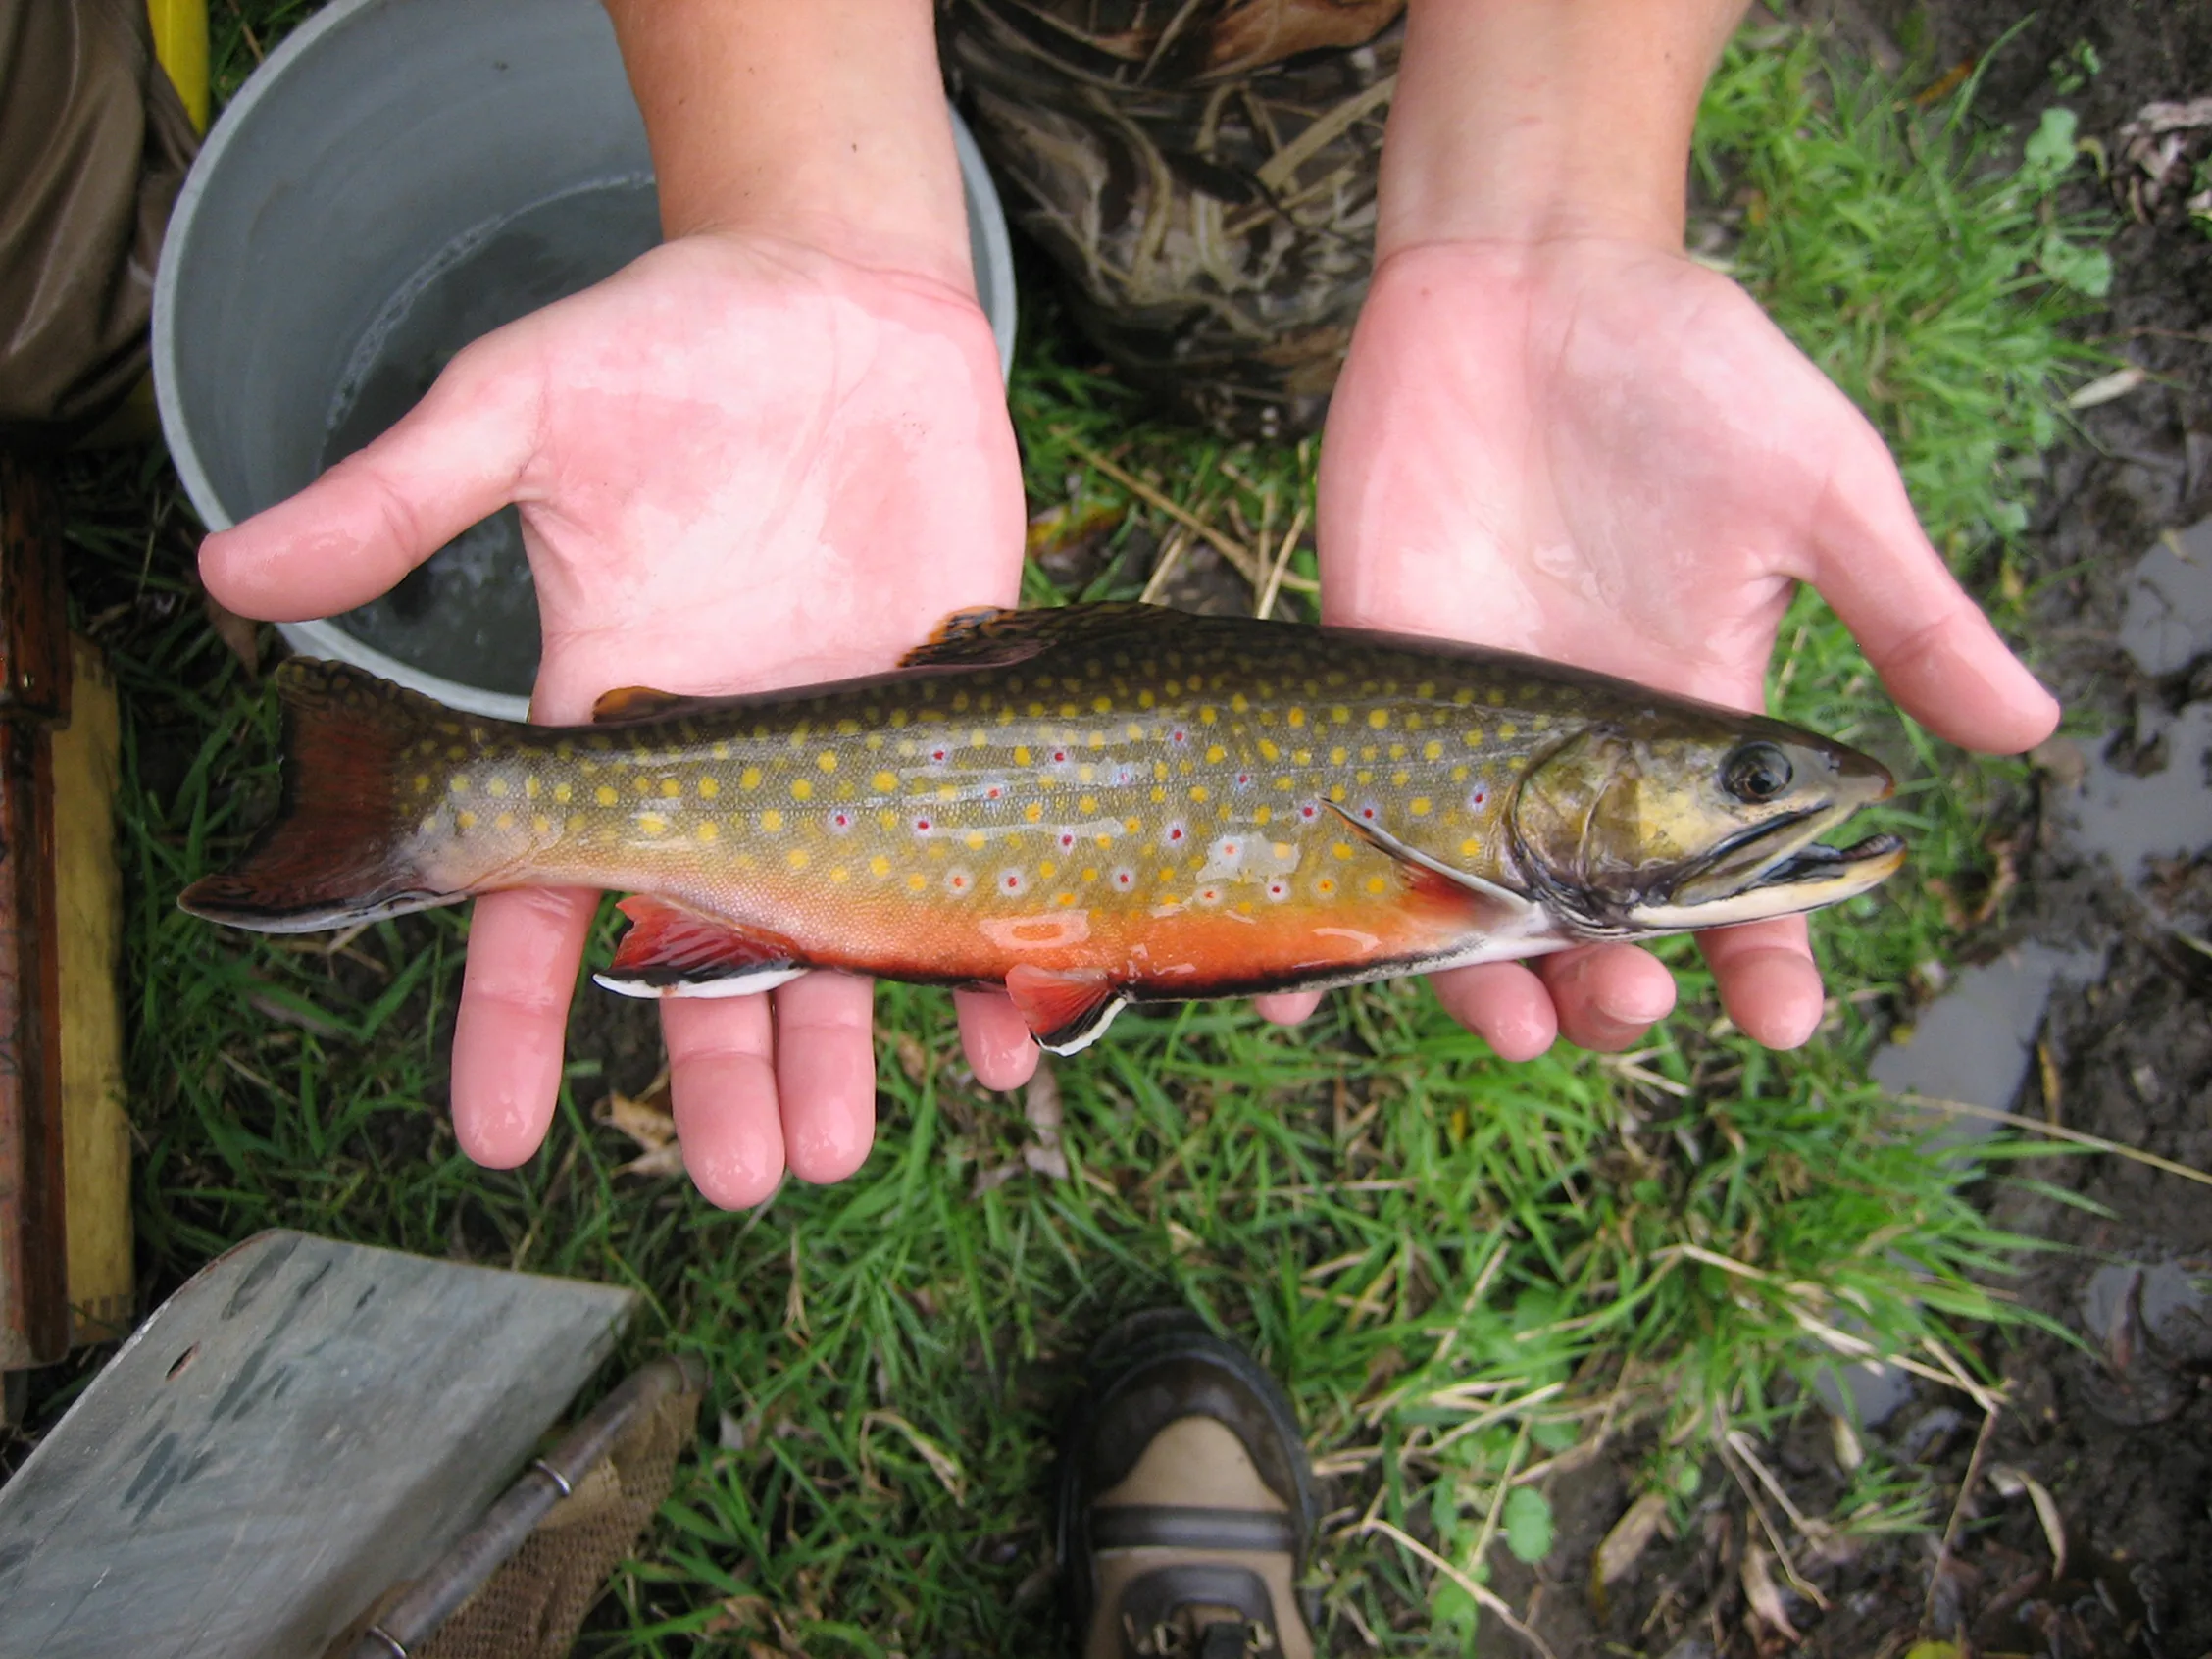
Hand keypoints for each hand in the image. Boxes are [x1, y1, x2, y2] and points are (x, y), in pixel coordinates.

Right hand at [201, 231, 1033, 1205]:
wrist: (844, 300)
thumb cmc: (673, 340)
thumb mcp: (524, 404)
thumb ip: (401, 493)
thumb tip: (230, 572)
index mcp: (612, 715)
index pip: (540, 897)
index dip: (510, 1018)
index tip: (498, 1135)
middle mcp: (728, 764)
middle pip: (704, 956)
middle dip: (716, 1074)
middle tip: (741, 1180)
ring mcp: (848, 755)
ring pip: (835, 939)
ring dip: (834, 1050)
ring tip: (830, 1156)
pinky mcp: (956, 721)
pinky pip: (980, 857)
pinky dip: (996, 943)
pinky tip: (1009, 1026)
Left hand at [1265, 236, 2057, 1056]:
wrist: (1530, 276)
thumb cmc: (1689, 370)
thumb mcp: (1818, 486)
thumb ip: (1903, 610)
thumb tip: (2030, 729)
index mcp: (1690, 727)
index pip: (1734, 881)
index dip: (1762, 958)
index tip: (1780, 1018)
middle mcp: (1574, 755)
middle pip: (1593, 918)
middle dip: (1613, 984)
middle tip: (1624, 1003)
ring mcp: (1466, 724)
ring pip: (1467, 897)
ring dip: (1485, 978)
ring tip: (1513, 1021)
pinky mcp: (1368, 675)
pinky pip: (1338, 811)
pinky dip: (1327, 903)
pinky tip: (1307, 980)